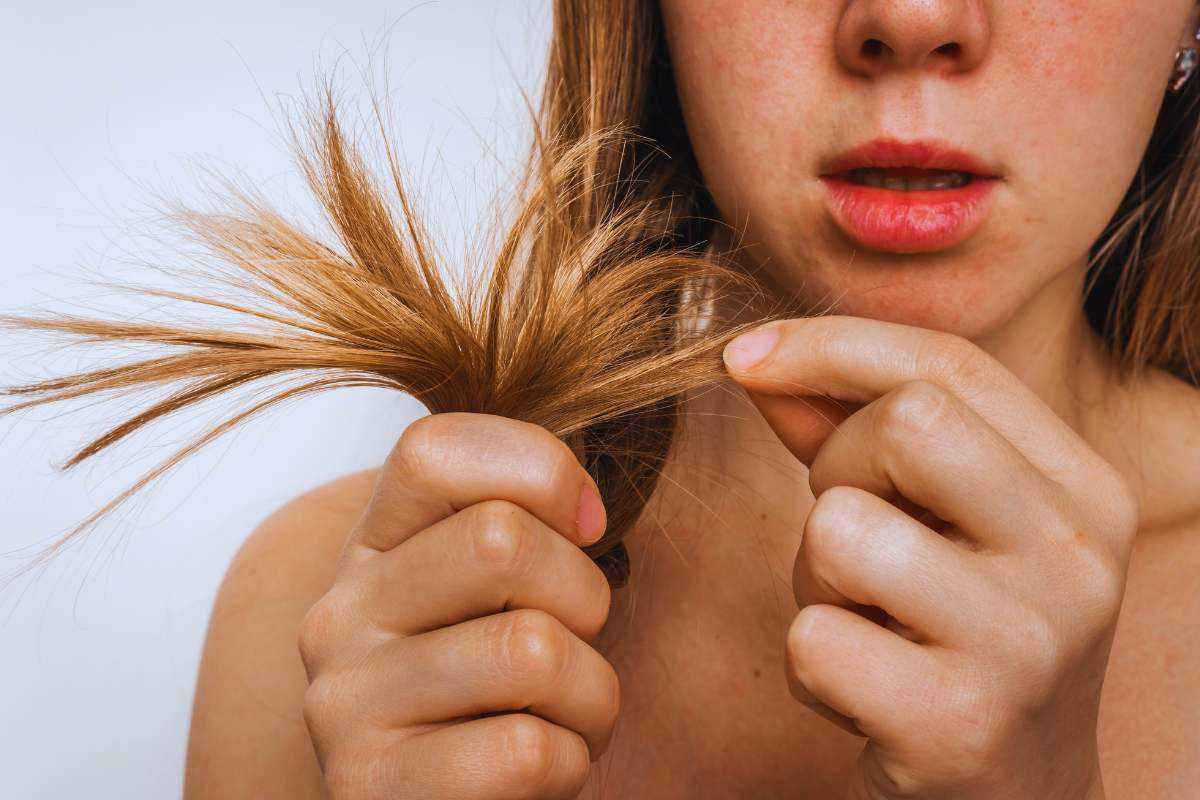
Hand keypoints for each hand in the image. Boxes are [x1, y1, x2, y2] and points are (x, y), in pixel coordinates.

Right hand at [297, 412, 617, 798]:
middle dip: (584, 595)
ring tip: (562, 715)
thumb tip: (583, 508)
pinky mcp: (369, 788)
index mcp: (372, 547)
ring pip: (532, 650)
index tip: (585, 526)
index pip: (436, 449)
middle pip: (500, 540)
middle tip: (575, 641)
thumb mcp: (498, 591)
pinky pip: (527, 750)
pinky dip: (568, 763)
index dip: (540, 470)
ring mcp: (343, 703)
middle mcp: (339, 614)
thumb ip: (523, 522)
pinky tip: (536, 771)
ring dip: (591, 693)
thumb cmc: (499, 690)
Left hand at [723, 316, 1136, 799]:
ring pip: (841, 531)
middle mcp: (1074, 554)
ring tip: (864, 621)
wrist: (1017, 796)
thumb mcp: (931, 521)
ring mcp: (1026, 642)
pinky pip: (813, 638)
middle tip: (852, 536)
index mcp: (1083, 486)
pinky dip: (809, 665)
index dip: (829, 344)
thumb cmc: (956, 633)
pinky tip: (862, 692)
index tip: (743, 357)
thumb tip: (752, 357)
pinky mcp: (959, 725)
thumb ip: (848, 430)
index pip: (949, 364)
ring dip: (817, 579)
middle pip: (905, 422)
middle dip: (837, 467)